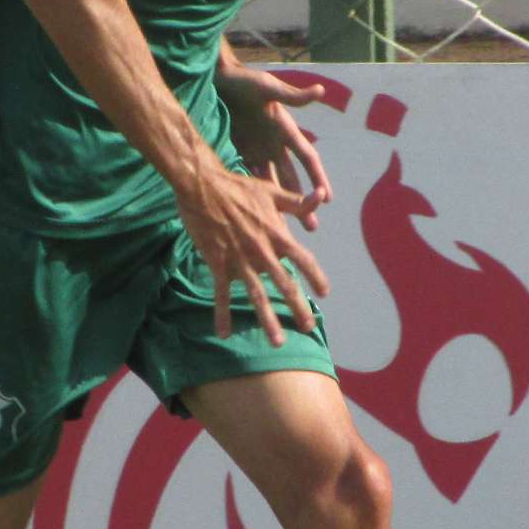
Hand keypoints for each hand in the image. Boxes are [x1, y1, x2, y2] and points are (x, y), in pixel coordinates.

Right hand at [175, 156, 331, 346]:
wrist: (203, 186)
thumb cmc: (239, 187)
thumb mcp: (272, 191)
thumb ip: (297, 201)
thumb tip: (322, 197)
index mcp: (277, 234)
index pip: (304, 259)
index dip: (316, 276)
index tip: (325, 293)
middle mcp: (262, 250)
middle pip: (285, 284)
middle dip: (298, 307)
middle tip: (307, 327)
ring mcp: (239, 259)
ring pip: (257, 295)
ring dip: (268, 320)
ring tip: (277, 341)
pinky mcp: (218, 263)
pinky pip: (221, 293)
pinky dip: (222, 314)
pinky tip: (223, 333)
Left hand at [217, 60, 332, 231]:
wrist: (216, 78)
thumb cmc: (245, 80)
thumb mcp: (269, 86)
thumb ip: (292, 95)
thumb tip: (321, 91)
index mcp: (285, 130)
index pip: (307, 158)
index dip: (318, 177)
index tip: (327, 198)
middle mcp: (274, 144)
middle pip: (291, 178)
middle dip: (302, 203)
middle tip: (312, 228)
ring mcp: (256, 150)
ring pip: (269, 183)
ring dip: (277, 205)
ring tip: (283, 229)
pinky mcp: (238, 151)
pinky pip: (246, 176)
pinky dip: (251, 193)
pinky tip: (253, 214)